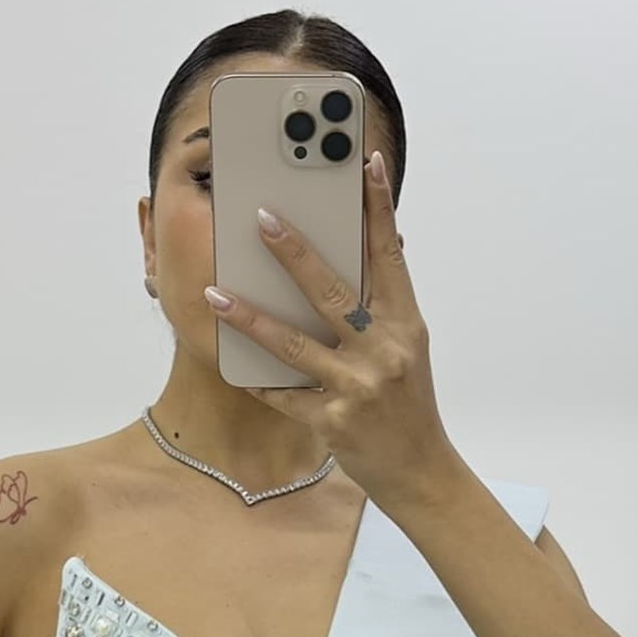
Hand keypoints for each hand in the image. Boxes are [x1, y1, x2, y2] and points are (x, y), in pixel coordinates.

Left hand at [204, 153, 457, 510]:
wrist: (422, 472)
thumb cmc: (408, 404)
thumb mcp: (406, 348)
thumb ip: (380, 306)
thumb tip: (359, 254)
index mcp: (405, 325)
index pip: (391, 256)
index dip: (379, 208)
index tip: (365, 164)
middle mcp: (383, 352)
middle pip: (332, 293)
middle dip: (295, 253)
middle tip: (261, 217)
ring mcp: (357, 389)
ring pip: (294, 346)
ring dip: (250, 318)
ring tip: (216, 294)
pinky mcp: (332, 423)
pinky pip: (283, 396)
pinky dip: (256, 380)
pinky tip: (228, 361)